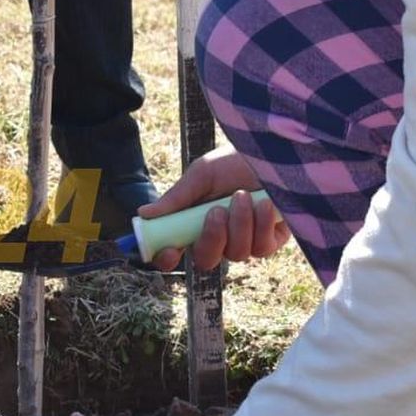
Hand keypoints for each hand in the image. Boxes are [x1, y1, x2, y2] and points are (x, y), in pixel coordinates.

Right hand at [138, 146, 288, 270]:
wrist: (271, 154)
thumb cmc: (233, 162)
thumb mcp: (202, 175)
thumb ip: (176, 198)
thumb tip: (144, 213)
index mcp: (194, 224)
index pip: (174, 253)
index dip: (167, 258)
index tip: (170, 251)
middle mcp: (218, 238)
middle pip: (206, 260)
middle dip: (211, 238)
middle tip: (216, 211)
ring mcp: (245, 242)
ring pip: (236, 254)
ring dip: (239, 223)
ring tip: (243, 195)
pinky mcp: (272, 241)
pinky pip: (262, 248)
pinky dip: (261, 224)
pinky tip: (265, 203)